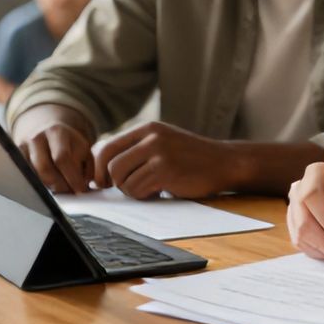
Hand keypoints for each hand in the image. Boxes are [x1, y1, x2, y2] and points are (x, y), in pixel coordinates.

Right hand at [13, 107, 94, 193]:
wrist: (48, 131)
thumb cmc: (69, 144)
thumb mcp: (83, 149)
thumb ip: (87, 166)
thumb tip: (83, 187)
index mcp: (57, 132)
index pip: (62, 158)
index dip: (72, 177)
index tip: (80, 190)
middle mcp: (37, 138)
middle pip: (45, 169)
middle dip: (60, 185)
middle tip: (70, 192)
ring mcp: (23, 148)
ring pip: (33, 176)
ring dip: (49, 187)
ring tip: (61, 189)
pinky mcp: (15, 158)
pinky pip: (25, 177)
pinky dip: (38, 185)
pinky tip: (48, 186)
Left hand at [93, 122, 232, 198]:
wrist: (224, 162)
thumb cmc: (191, 158)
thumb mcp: (163, 143)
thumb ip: (137, 149)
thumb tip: (100, 167)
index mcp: (148, 128)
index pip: (107, 147)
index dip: (100, 169)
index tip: (104, 182)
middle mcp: (152, 137)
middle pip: (112, 166)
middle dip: (116, 183)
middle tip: (130, 188)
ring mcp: (160, 153)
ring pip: (123, 180)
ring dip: (132, 191)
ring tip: (150, 188)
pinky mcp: (166, 170)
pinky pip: (138, 189)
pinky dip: (145, 195)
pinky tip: (160, 191)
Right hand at [286, 162, 323, 260]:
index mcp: (317, 173)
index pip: (312, 194)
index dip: (323, 216)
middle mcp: (300, 188)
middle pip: (303, 218)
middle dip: (323, 239)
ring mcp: (294, 208)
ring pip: (300, 234)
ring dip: (321, 247)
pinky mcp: (293, 225)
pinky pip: (300, 243)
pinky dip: (317, 251)